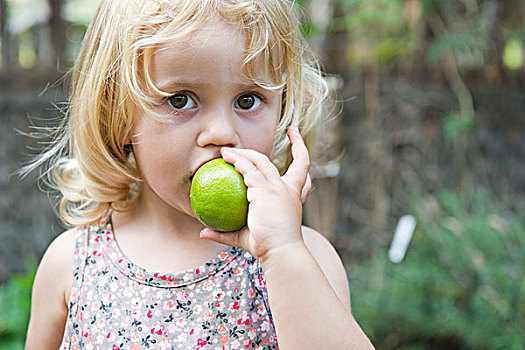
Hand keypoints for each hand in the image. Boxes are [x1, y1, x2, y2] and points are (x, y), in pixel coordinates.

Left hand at [199, 126, 310, 259]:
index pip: (304, 173)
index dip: (304, 157)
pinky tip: (225, 158)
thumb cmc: (266, 247)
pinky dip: (236, 162)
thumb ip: (225, 231)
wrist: (280, 252)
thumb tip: (202, 232)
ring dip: (246, 153)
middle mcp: (288, 189)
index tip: (302, 145)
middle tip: (292, 130)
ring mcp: (277, 188)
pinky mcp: (265, 190)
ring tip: (229, 150)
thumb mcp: (246, 236)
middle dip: (297, 143)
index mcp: (292, 197)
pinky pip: (248, 170)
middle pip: (297, 160)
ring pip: (262, 161)